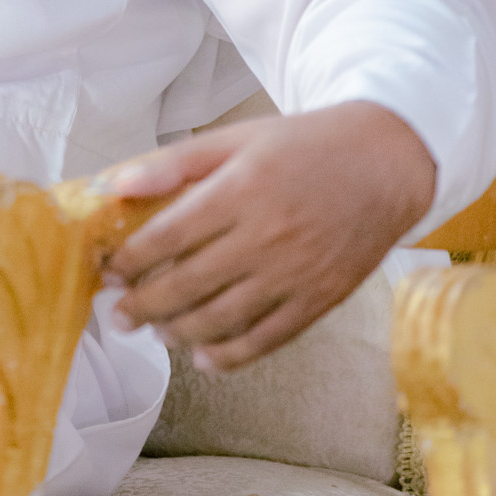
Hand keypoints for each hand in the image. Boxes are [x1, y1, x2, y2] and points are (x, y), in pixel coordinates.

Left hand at [101, 102, 436, 372]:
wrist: (386, 163)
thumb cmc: (304, 146)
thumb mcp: (237, 137)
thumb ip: (175, 162)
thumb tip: (115, 185)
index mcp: (241, 189)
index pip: (169, 236)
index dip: (131, 260)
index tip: (109, 271)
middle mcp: (267, 235)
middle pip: (188, 284)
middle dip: (144, 305)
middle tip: (118, 314)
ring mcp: (296, 273)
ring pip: (223, 318)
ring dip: (179, 332)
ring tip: (155, 331)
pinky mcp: (320, 299)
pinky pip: (268, 339)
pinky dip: (231, 356)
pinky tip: (204, 357)